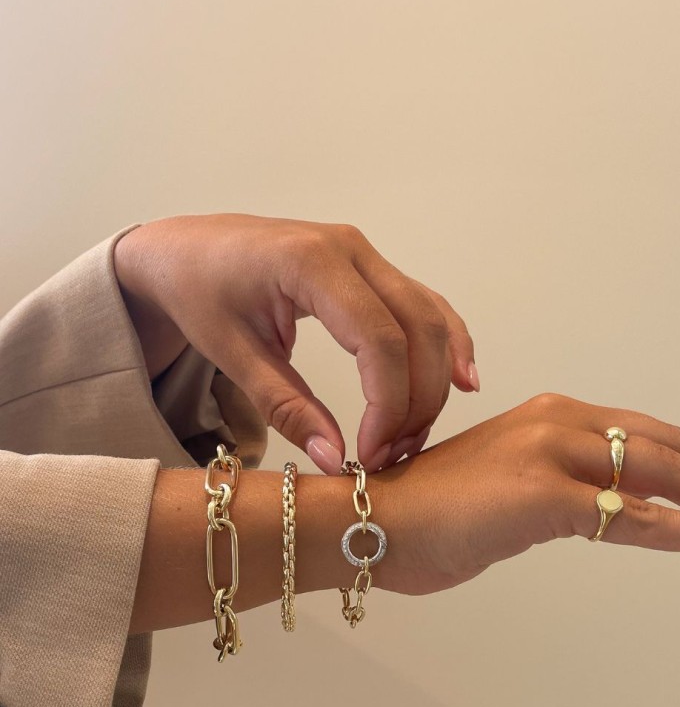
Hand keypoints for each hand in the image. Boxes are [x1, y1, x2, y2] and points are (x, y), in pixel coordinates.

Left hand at [113, 213, 477, 472]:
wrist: (189, 247)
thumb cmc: (200, 291)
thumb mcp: (232, 354)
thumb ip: (286, 406)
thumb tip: (335, 458)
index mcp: (311, 262)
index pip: (380, 339)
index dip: (387, 404)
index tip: (370, 454)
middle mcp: (351, 250)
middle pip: (419, 329)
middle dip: (417, 400)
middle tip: (392, 455)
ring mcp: (367, 255)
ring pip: (431, 318)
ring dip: (433, 382)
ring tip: (412, 437)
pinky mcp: (372, 269)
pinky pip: (424, 306)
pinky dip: (447, 345)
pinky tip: (463, 381)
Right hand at [368, 393, 679, 595]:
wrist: (367, 521)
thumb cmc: (426, 515)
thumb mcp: (507, 491)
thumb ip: (557, 490)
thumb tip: (599, 511)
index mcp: (550, 416)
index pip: (645, 433)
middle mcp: (557, 420)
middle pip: (665, 445)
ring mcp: (551, 452)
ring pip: (660, 472)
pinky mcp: (544, 494)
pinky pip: (634, 516)